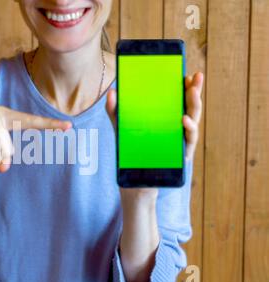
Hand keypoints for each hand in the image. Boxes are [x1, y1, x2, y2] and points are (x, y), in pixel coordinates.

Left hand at [104, 72, 203, 197]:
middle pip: (190, 108)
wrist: (135, 181)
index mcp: (168, 120)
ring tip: (193, 92)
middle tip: (195, 77)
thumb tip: (112, 92)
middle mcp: (178, 130)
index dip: (186, 87)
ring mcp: (180, 143)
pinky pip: (187, 141)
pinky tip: (184, 120)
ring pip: (192, 122)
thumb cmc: (133, 153)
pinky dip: (188, 129)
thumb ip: (116, 112)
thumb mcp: (123, 129)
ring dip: (194, 106)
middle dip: (194, 92)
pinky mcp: (180, 156)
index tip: (188, 73)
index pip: (180, 101)